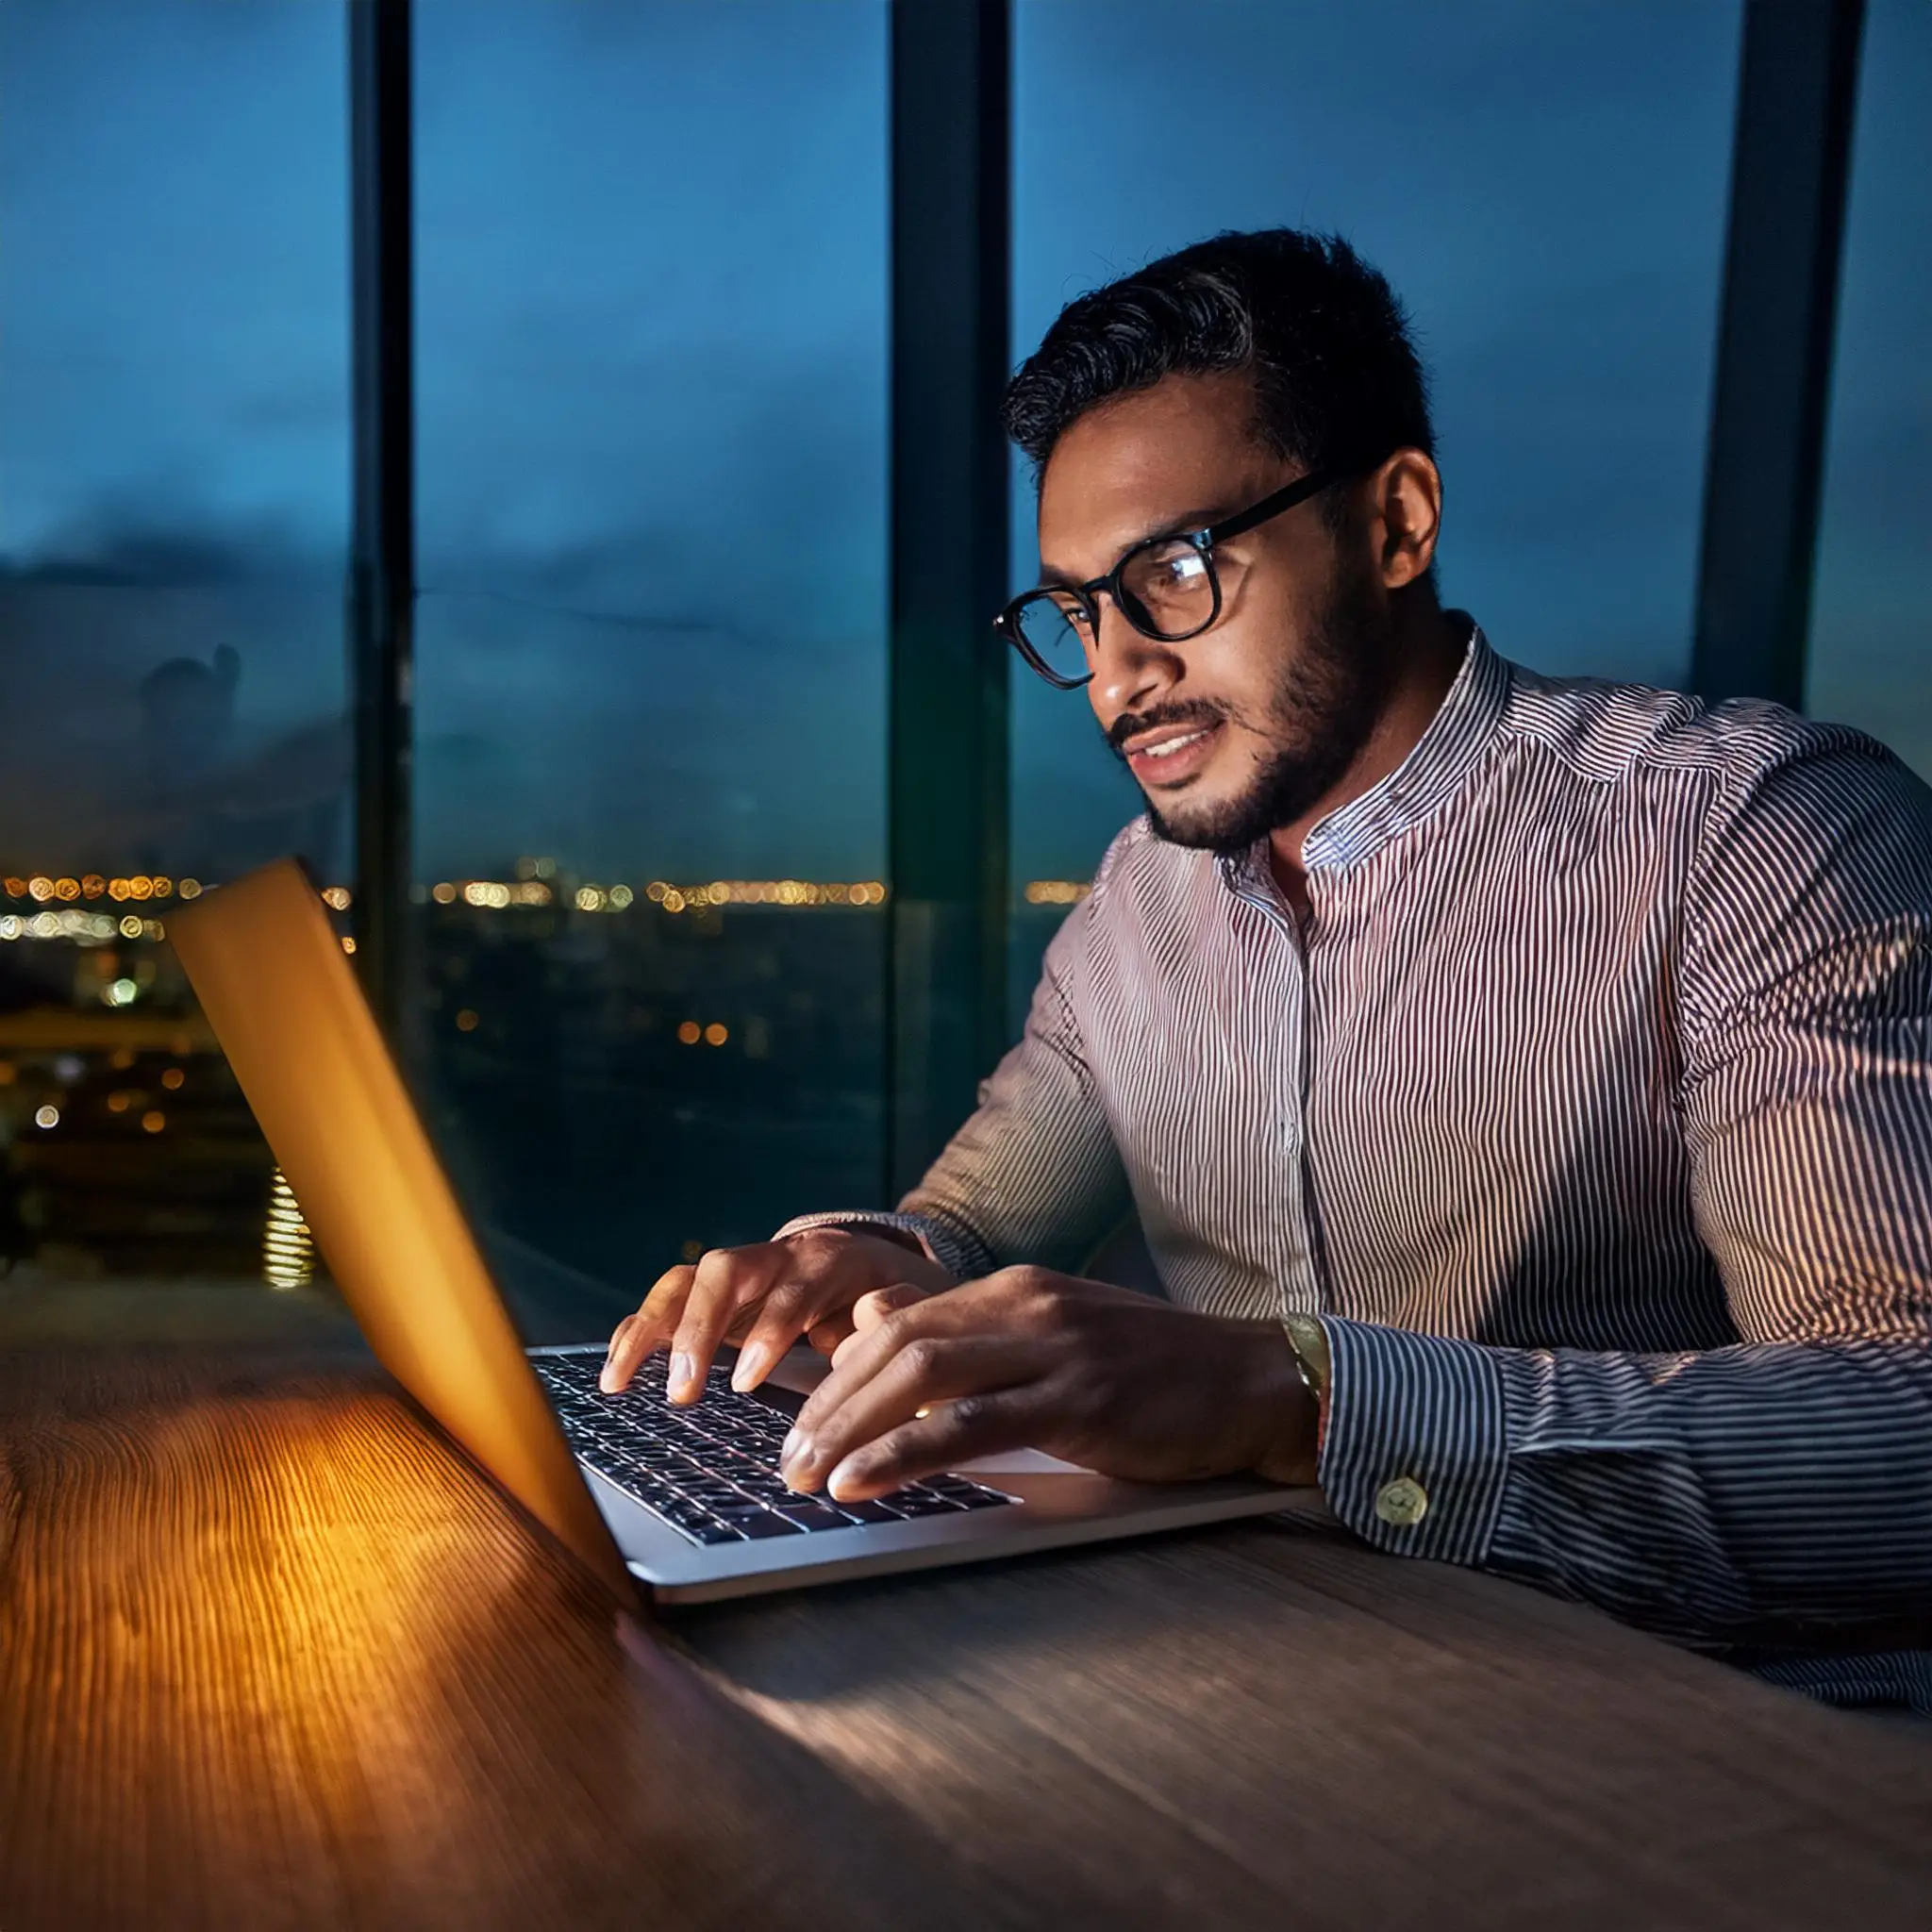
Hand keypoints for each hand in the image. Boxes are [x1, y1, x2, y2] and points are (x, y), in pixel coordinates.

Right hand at [600, 1226, 953, 1401]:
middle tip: (685, 1390)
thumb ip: (897, 1313)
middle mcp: (775, 1256)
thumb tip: (871, 1320)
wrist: (879, 1271)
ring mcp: (739, 1273)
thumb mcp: (913, 1306)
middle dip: (698, 1330)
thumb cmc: (896, 1302)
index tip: (747, 1381)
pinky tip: (616, 1371)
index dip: (769, 1330)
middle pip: (724, 1272)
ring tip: (621, 1382)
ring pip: (685, 1282)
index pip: (792, 1288)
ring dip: (650, 1330)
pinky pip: (667, 1302)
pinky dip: (637, 1331)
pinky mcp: (714, 1296)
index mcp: (828, 1260)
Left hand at [776, 1266, 1319, 1500]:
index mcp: (1013, 1290)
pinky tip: (862, 1482)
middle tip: (785, 1460)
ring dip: (848, 1427)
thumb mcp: (1054, 1335)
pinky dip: (903, 1453)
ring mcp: (1053, 1349)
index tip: (798, 1424)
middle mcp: (1024, 1306)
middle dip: (827, 1404)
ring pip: (920, 1377)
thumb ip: (971, 1332)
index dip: (835, 1373)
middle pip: (895, 1345)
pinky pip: (971, 1426)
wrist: (1252, 1379)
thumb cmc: (1153, 1370)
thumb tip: (876, 1322)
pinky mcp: (1079, 1401)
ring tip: (805, 1475)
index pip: (898, 1322)